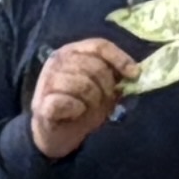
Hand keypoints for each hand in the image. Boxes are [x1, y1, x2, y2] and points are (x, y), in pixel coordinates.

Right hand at [26, 36, 134, 158]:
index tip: (134, 75)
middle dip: (107, 86)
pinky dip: (77, 110)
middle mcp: (58, 61)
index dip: (120, 58)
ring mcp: (47, 81)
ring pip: (82, 85)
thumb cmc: (81, 106)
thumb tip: (135, 72)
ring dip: (92, 100)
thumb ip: (115, 77)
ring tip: (88, 107)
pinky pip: (68, 103)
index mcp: (73, 52)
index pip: (99, 46)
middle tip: (105, 100)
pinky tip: (75, 113)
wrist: (56, 133)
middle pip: (94, 66)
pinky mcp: (42, 103)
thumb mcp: (102, 89)